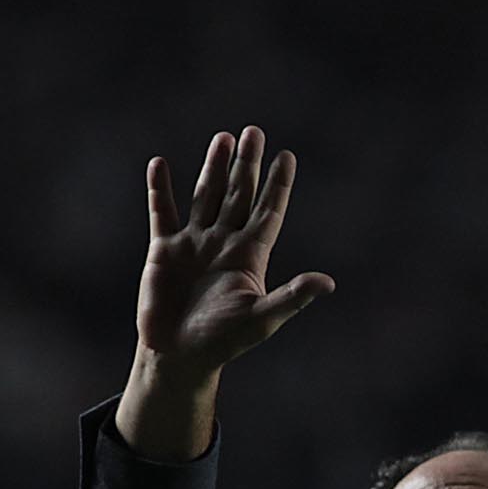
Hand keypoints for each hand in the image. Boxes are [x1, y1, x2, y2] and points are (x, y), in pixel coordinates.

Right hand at [138, 126, 334, 374]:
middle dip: (247, 165)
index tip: (287, 156)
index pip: (267, 212)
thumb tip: (328, 283)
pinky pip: (162, 212)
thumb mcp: (261, 319)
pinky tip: (160, 164)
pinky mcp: (164, 250)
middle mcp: (223, 244)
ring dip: (213, 168)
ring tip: (223, 139)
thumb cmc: (223, 342)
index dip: (278, 185)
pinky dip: (160, 189)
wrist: (178, 356)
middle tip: (254, 132)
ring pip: (206, 196)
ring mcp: (194, 244)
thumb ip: (291, 297)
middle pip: (239, 195)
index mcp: (249, 256)